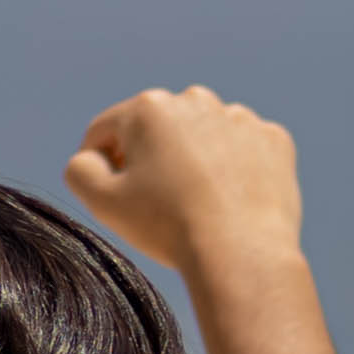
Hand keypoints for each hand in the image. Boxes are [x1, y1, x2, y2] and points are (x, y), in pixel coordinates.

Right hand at [66, 87, 301, 285]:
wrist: (241, 253)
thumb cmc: (168, 227)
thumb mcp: (104, 202)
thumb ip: (80, 170)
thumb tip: (87, 157)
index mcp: (148, 108)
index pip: (106, 131)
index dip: (99, 163)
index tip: (109, 193)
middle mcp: (196, 100)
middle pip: (157, 130)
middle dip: (150, 159)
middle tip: (155, 203)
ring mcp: (240, 118)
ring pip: (203, 138)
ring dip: (194, 161)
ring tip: (197, 204)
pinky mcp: (274, 141)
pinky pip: (244, 151)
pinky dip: (236, 170)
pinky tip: (231, 202)